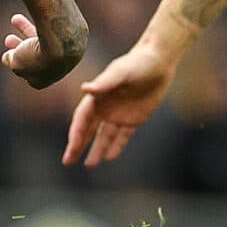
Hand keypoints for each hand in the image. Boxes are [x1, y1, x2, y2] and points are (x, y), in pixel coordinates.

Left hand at [1, 13, 80, 89]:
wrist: (63, 40)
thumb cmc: (37, 54)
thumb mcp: (16, 61)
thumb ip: (11, 60)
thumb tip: (8, 57)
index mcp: (44, 81)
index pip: (28, 75)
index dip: (17, 65)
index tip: (7, 55)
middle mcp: (57, 69)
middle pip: (35, 57)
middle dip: (20, 47)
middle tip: (8, 39)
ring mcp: (67, 53)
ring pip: (44, 42)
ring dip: (26, 30)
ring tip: (15, 19)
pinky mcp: (73, 37)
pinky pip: (52, 31)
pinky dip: (40, 23)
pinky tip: (31, 16)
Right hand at [62, 43, 174, 165]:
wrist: (158, 61)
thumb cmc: (137, 63)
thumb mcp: (121, 72)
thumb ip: (104, 82)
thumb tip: (85, 89)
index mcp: (97, 97)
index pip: (82, 119)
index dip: (76, 134)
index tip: (71, 148)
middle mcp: (105, 107)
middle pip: (88, 130)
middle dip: (77, 145)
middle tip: (67, 161)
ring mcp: (119, 114)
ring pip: (104, 136)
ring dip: (97, 150)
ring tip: (89, 165)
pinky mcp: (134, 119)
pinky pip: (123, 136)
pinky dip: (117, 146)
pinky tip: (110, 158)